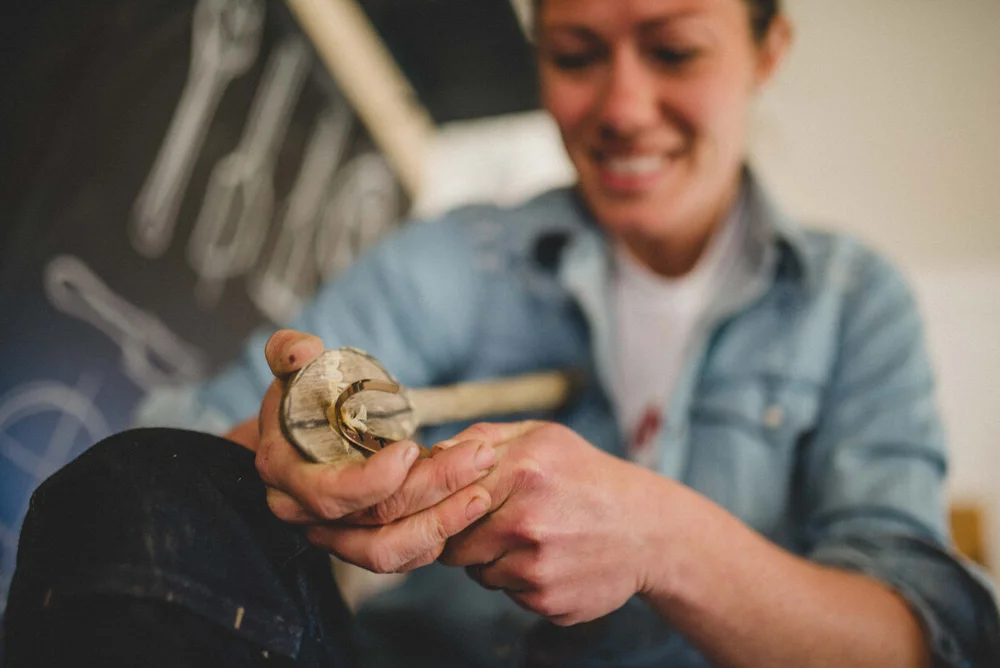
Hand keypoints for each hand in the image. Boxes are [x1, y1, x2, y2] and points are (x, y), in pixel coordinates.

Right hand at [251, 329, 496, 572]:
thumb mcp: (290, 369)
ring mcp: (336, 535)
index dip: (372, 480)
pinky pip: (405, 556)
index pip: (328, 495)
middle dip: (431, 489)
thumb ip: (290, 353)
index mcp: (285, 472)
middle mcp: (306, 514)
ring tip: (481, 490)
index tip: (413, 448)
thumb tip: (302, 351)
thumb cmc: (300, 397)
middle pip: (372, 521)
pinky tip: (472, 504)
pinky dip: (441, 535)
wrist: (296, 436)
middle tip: (478, 457)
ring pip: (390, 551)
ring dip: (443, 522)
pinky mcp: (365, 543)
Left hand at [438, 421, 668, 625]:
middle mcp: (527, 521)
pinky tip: (548, 560)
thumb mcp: (542, 437)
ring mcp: (537, 566)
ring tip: (529, 539)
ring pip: (477, 573)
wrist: (647, 529)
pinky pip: (506, 594)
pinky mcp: (547, 600)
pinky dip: (518, 581)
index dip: (443, 505)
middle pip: (453, 545)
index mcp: (523, 470)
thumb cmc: (586, 476)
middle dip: (464, 537)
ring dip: (492, 560)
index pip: (445, 498)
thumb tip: (429, 453)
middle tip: (494, 523)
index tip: (451, 506)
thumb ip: (482, 438)